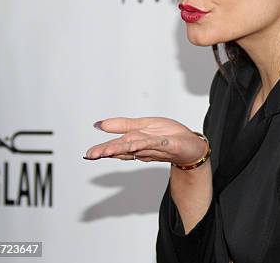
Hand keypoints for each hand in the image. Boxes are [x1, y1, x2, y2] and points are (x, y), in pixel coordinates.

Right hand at [83, 117, 206, 165]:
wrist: (191, 145)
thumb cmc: (169, 135)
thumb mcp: (143, 125)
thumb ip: (122, 125)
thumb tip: (98, 124)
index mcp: (135, 143)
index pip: (116, 147)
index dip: (102, 150)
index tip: (88, 154)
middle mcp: (143, 148)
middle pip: (124, 149)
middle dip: (108, 151)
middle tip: (92, 155)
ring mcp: (156, 148)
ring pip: (137, 148)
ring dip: (123, 149)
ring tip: (108, 151)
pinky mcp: (170, 146)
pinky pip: (157, 144)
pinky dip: (148, 144)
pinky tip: (138, 144)